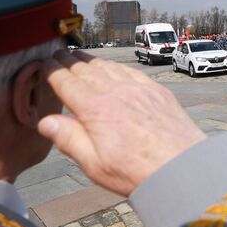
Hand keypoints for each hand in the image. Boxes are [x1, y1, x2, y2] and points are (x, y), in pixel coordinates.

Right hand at [37, 50, 206, 195]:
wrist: (182, 167)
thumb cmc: (137, 171)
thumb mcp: (94, 164)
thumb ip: (69, 140)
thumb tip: (45, 122)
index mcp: (95, 110)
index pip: (67, 82)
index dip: (52, 71)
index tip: (44, 64)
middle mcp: (116, 92)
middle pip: (86, 70)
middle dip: (69, 60)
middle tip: (59, 55)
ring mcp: (138, 88)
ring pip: (108, 66)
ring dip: (91, 60)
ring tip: (81, 57)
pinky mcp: (156, 90)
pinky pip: (131, 70)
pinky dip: (117, 66)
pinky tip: (114, 67)